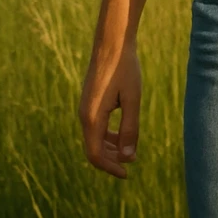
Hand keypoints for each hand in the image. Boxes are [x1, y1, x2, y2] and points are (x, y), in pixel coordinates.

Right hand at [78, 40, 141, 178]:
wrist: (111, 44)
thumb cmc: (125, 69)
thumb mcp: (133, 100)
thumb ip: (130, 129)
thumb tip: (129, 158)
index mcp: (92, 118)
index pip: (96, 155)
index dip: (111, 167)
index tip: (127, 174)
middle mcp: (84, 115)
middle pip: (93, 149)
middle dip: (111, 160)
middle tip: (131, 165)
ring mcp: (85, 108)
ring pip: (94, 138)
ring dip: (110, 148)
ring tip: (130, 152)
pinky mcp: (89, 102)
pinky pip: (95, 127)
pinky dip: (108, 136)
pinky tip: (123, 135)